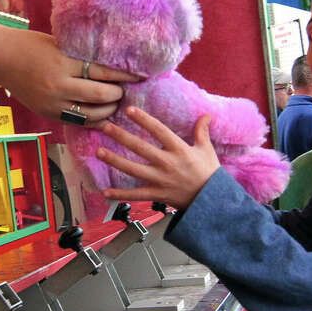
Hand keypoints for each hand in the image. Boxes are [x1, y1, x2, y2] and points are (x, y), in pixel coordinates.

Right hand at [0, 30, 139, 126]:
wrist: (0, 58)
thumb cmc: (31, 45)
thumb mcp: (60, 45)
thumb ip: (81, 57)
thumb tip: (111, 66)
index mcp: (64, 63)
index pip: (104, 72)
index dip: (124, 75)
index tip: (139, 76)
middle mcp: (59, 86)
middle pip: (101, 95)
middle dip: (118, 94)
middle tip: (125, 90)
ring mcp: (52, 103)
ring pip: (91, 114)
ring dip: (108, 110)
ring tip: (115, 103)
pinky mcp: (48, 113)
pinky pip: (76, 121)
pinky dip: (91, 119)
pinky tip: (101, 115)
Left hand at [97, 107, 219, 209]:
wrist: (212, 201)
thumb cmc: (209, 173)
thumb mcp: (206, 149)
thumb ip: (202, 131)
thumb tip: (207, 114)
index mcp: (179, 149)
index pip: (158, 130)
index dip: (144, 120)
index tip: (129, 110)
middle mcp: (167, 163)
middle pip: (140, 148)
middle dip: (122, 137)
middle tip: (105, 127)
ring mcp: (160, 180)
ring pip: (133, 169)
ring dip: (115, 160)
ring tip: (99, 152)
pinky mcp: (157, 194)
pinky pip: (136, 195)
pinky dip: (120, 195)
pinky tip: (105, 192)